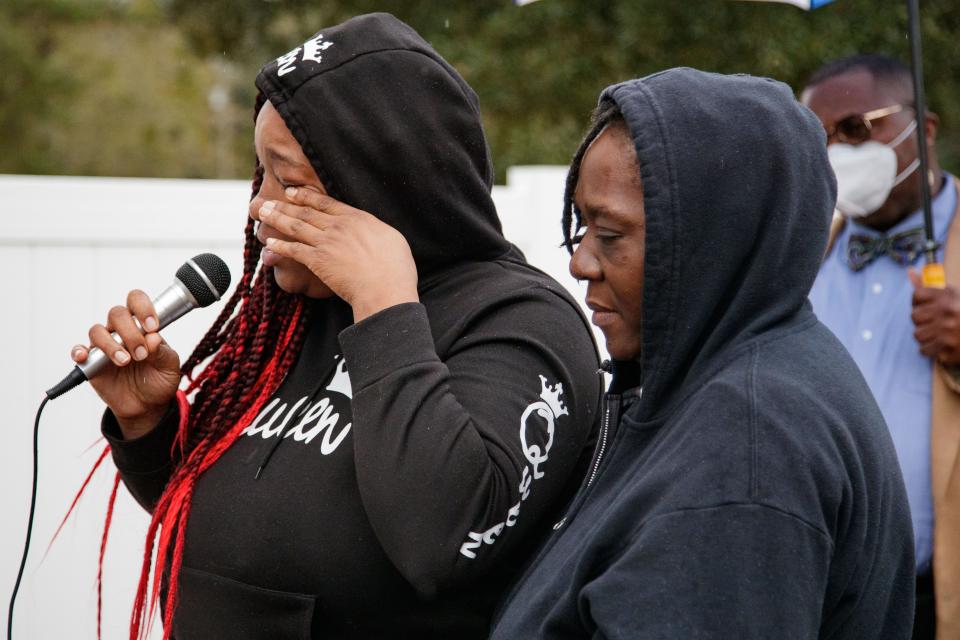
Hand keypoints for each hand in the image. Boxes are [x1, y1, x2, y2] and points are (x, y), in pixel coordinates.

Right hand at [71, 290, 181, 437]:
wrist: (147, 406)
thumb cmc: (159, 380)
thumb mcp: (169, 366)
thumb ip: (163, 351)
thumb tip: (152, 338)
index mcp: (142, 325)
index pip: (136, 301)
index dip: (143, 308)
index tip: (152, 327)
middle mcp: (121, 331)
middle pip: (117, 313)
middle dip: (130, 332)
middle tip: (141, 354)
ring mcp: (105, 345)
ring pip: (98, 330)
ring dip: (111, 345)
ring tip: (125, 361)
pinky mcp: (91, 362)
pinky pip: (79, 350)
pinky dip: (80, 351)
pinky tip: (86, 357)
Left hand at [259, 187, 418, 321]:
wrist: (385, 290)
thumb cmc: (396, 270)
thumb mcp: (392, 239)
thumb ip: (375, 230)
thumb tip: (370, 229)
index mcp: (359, 218)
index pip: (327, 202)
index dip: (306, 196)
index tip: (293, 192)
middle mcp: (339, 226)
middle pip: (306, 211)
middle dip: (284, 204)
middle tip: (268, 201)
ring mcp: (327, 242)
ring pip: (296, 226)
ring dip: (276, 218)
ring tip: (262, 214)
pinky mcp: (318, 261)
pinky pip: (293, 250)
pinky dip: (279, 246)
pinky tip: (268, 243)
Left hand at [909, 268, 959, 365]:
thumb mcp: (950, 296)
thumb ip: (927, 286)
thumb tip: (909, 271)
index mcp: (948, 297)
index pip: (917, 295)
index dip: (919, 302)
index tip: (927, 306)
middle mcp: (948, 311)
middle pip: (914, 316)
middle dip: (923, 321)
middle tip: (936, 322)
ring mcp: (948, 330)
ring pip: (917, 334)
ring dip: (927, 336)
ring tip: (940, 334)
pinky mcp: (949, 347)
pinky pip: (924, 350)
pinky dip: (931, 350)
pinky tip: (942, 345)